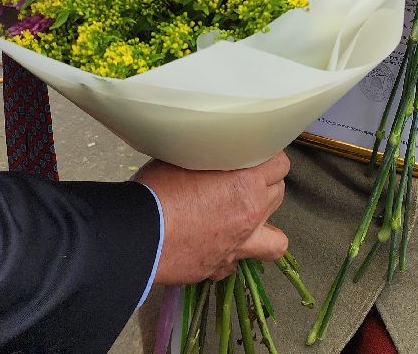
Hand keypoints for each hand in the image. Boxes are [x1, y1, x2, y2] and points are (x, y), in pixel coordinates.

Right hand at [133, 153, 289, 283]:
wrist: (137, 236)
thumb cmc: (157, 190)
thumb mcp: (185, 155)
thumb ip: (210, 155)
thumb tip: (210, 150)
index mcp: (247, 183)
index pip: (280, 165)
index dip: (268, 158)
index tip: (255, 156)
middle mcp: (250, 215)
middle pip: (277, 195)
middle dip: (265, 186)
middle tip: (244, 182)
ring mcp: (238, 246)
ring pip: (276, 241)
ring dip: (265, 227)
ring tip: (247, 220)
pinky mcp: (218, 268)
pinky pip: (237, 263)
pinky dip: (232, 255)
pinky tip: (216, 245)